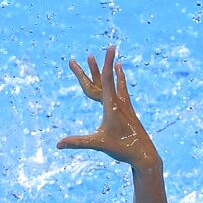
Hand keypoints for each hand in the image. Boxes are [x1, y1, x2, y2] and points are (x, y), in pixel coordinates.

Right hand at [57, 46, 159, 168]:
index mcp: (112, 106)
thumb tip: (58, 144)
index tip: (111, 47)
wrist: (144, 155)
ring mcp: (127, 108)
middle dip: (107, 63)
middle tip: (111, 46)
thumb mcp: (98, 144)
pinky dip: (122, 86)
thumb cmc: (121, 149)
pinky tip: (123, 87)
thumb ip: (78, 142)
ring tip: (118, 63)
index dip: (107, 62)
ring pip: (121, 86)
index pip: (108, 79)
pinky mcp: (130, 114)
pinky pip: (124, 95)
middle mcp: (121, 103)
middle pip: (111, 79)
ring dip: (117, 73)